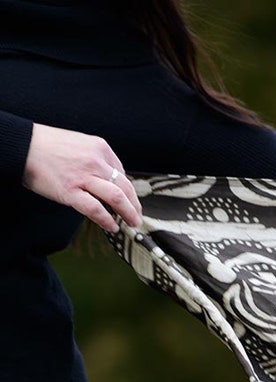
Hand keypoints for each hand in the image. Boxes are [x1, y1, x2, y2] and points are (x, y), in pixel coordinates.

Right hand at [22, 123, 142, 232]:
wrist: (21, 144)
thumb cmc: (46, 145)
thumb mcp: (79, 144)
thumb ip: (95, 159)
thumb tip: (107, 177)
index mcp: (100, 148)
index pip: (122, 173)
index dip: (128, 190)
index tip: (130, 200)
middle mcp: (96, 161)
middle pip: (126, 187)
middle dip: (135, 205)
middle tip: (137, 216)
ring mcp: (84, 177)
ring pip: (117, 198)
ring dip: (129, 214)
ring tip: (132, 223)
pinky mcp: (71, 191)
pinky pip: (96, 209)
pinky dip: (107, 220)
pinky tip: (112, 226)